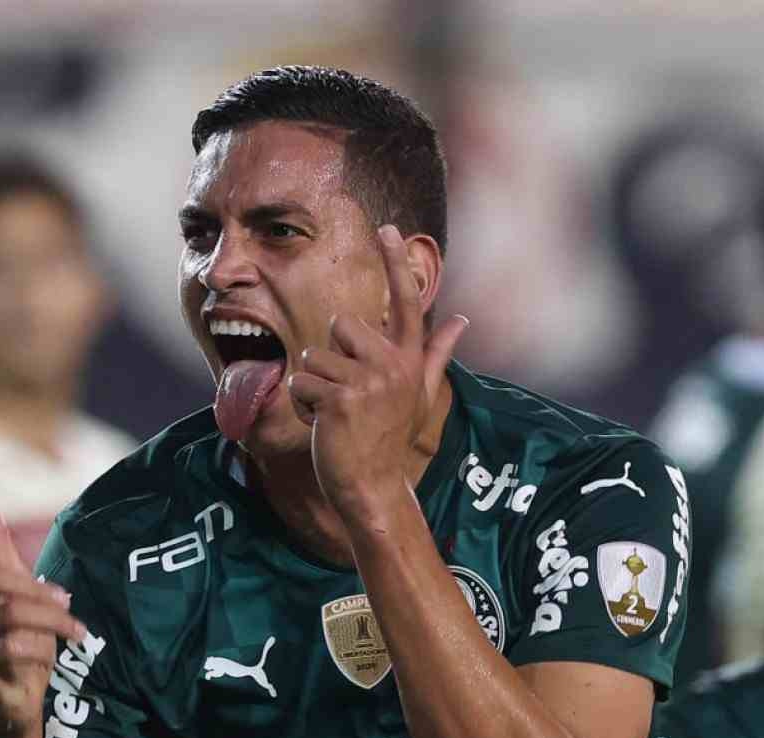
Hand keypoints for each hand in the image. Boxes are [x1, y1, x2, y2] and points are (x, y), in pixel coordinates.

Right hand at [0, 494, 85, 737]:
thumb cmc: (22, 644)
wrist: (21, 701)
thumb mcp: (20, 592)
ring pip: (12, 613)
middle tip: (68, 598)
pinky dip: (40, 647)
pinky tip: (52, 653)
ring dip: (52, 620)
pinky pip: (11, 647)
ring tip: (76, 630)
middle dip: (38, 587)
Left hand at [285, 223, 468, 523]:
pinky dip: (303, 406)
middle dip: (332, 357)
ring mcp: (369, 381)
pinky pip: (302, 382)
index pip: (405, 302)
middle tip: (348, 394)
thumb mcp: (418, 392)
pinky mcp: (342, 399)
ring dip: (314, 387)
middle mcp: (394, 365)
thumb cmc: (390, 437)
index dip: (395, 264)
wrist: (373, 485)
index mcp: (410, 359)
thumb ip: (437, 352)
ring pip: (315, 356)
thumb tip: (461, 320)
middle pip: (341, 323)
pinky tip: (324, 426)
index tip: (387, 226)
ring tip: (335, 414)